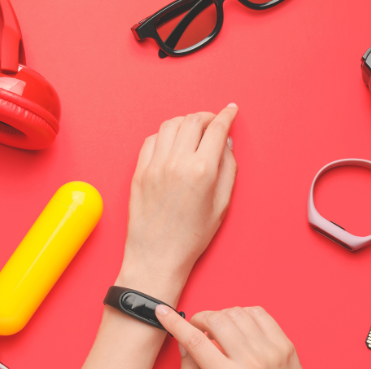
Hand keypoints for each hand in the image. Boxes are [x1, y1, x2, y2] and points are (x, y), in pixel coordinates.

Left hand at [118, 104, 238, 296]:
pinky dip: (164, 135)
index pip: (216, 128)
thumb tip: (225, 145)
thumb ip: (228, 170)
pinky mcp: (139, 172)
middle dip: (207, 116)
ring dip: (185, 121)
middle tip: (214, 122)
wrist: (157, 256)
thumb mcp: (221, 205)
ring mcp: (154, 165)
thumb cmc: (191, 238)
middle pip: (193, 120)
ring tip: (193, 130)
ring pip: (170, 125)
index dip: (227, 115)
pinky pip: (151, 140)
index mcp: (202, 170)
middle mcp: (177, 162)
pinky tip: (172, 143)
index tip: (231, 110)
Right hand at [156, 305, 312, 368]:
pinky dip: (244, 313)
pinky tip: (239, 326)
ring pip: (237, 313)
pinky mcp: (285, 344)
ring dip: (221, 316)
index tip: (163, 312)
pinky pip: (259, 313)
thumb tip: (183, 345)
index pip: (195, 342)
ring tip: (220, 331)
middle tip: (197, 328)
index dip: (175, 324)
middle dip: (200, 318)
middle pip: (216, 321)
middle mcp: (252, 363)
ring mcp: (271, 351)